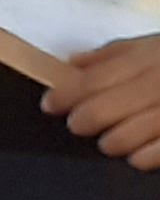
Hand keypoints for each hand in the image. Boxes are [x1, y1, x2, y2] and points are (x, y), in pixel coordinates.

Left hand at [48, 31, 159, 165]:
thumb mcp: (159, 44)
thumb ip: (118, 54)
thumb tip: (72, 63)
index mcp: (154, 55)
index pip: (94, 77)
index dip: (65, 93)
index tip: (50, 103)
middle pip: (102, 109)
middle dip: (85, 119)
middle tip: (81, 123)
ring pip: (125, 136)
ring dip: (113, 141)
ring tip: (113, 139)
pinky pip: (157, 153)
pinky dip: (143, 156)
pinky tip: (137, 156)